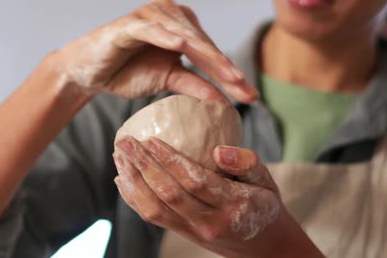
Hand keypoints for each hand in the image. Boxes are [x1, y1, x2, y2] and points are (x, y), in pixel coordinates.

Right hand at [51, 0, 257, 101]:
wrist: (90, 72)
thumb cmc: (129, 71)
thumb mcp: (168, 80)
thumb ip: (195, 86)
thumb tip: (225, 104)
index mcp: (184, 27)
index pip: (212, 53)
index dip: (231, 74)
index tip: (251, 97)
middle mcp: (171, 14)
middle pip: (203, 44)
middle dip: (224, 67)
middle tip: (244, 86)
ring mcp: (150, 15)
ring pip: (183, 35)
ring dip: (204, 53)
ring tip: (225, 72)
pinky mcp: (129, 23)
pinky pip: (150, 29)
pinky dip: (164, 36)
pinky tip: (180, 45)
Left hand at [112, 136, 293, 257]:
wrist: (263, 246)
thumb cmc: (263, 203)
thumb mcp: (267, 180)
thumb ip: (247, 163)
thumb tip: (219, 150)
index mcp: (233, 206)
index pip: (195, 181)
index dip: (170, 160)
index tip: (151, 140)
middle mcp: (210, 222)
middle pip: (169, 194)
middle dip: (143, 166)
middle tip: (125, 142)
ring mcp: (194, 231)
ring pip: (155, 208)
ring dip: (133, 181)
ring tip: (119, 156)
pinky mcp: (183, 234)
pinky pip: (153, 217)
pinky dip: (134, 198)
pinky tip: (122, 179)